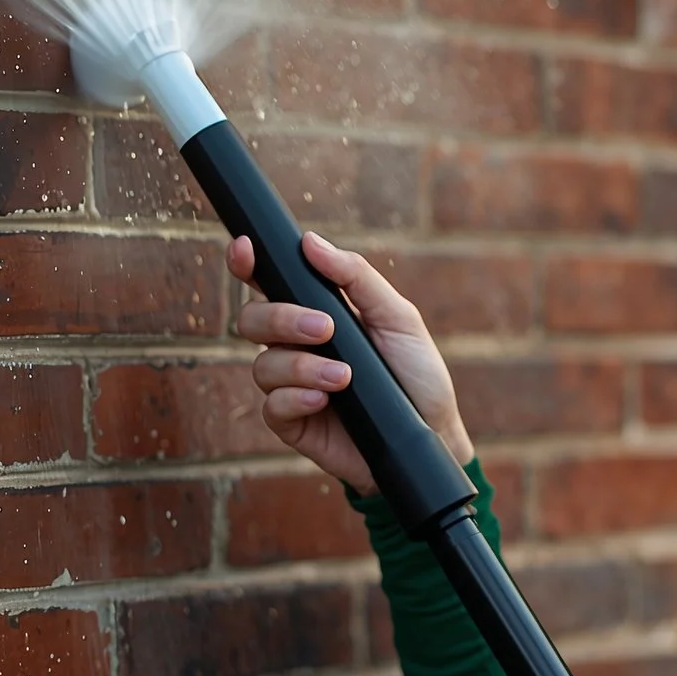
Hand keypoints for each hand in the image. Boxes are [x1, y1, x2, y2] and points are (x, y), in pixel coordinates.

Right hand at [229, 232, 473, 495]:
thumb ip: (356, 278)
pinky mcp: (293, 423)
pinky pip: (271, 406)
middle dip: (282, 319)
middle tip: (325, 329)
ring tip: (344, 377)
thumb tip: (309, 242)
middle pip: (252, 320)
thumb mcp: (398, 317)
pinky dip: (295, 399)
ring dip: (302, 367)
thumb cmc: (416, 372)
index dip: (247, 264)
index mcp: (315, 312)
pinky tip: (324, 401)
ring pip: (262, 366)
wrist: (431, 434)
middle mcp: (295, 346)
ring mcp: (291, 385)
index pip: (269, 283)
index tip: (245, 249)